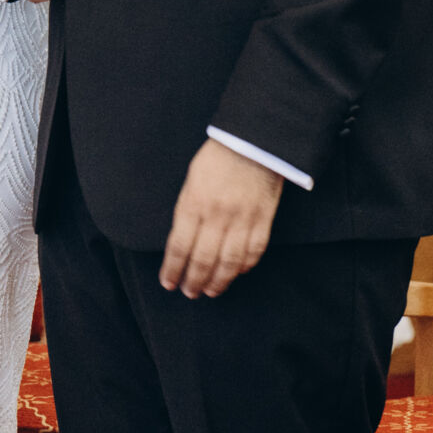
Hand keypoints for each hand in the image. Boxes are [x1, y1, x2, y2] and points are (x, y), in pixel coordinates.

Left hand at [159, 139, 282, 298]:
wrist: (254, 139)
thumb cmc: (218, 157)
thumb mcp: (192, 180)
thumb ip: (187, 210)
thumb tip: (182, 243)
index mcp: (194, 202)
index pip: (179, 247)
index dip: (173, 269)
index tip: (168, 282)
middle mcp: (217, 215)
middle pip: (203, 260)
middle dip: (193, 281)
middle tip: (189, 292)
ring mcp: (242, 218)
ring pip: (229, 262)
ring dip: (218, 282)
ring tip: (211, 291)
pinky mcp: (263, 219)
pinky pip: (254, 251)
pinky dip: (244, 267)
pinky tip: (236, 273)